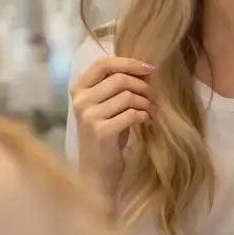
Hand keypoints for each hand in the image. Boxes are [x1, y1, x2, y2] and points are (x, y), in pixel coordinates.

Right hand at [69, 56, 157, 195]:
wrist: (96, 171)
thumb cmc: (105, 135)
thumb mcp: (106, 105)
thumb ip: (116, 86)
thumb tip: (144, 69)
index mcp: (78, 88)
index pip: (103, 63)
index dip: (128, 63)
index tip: (150, 68)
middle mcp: (80, 100)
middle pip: (119, 79)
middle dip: (144, 86)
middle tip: (155, 98)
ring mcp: (88, 116)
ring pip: (127, 96)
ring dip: (147, 102)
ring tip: (152, 111)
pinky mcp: (101, 131)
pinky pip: (131, 114)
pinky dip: (144, 115)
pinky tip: (147, 121)